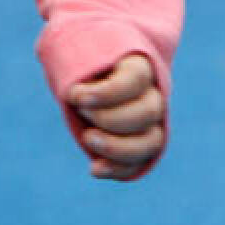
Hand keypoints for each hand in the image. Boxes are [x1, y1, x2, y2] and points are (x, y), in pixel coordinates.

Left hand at [67, 52, 165, 180]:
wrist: (94, 76)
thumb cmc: (86, 62)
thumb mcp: (83, 55)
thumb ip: (82, 66)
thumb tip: (71, 88)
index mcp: (141, 64)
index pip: (136, 79)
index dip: (107, 92)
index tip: (74, 96)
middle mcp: (153, 94)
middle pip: (149, 111)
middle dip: (110, 118)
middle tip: (80, 110)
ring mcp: (152, 123)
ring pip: (151, 142)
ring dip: (117, 147)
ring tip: (87, 138)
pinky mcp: (141, 147)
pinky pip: (138, 164)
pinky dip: (117, 169)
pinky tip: (94, 168)